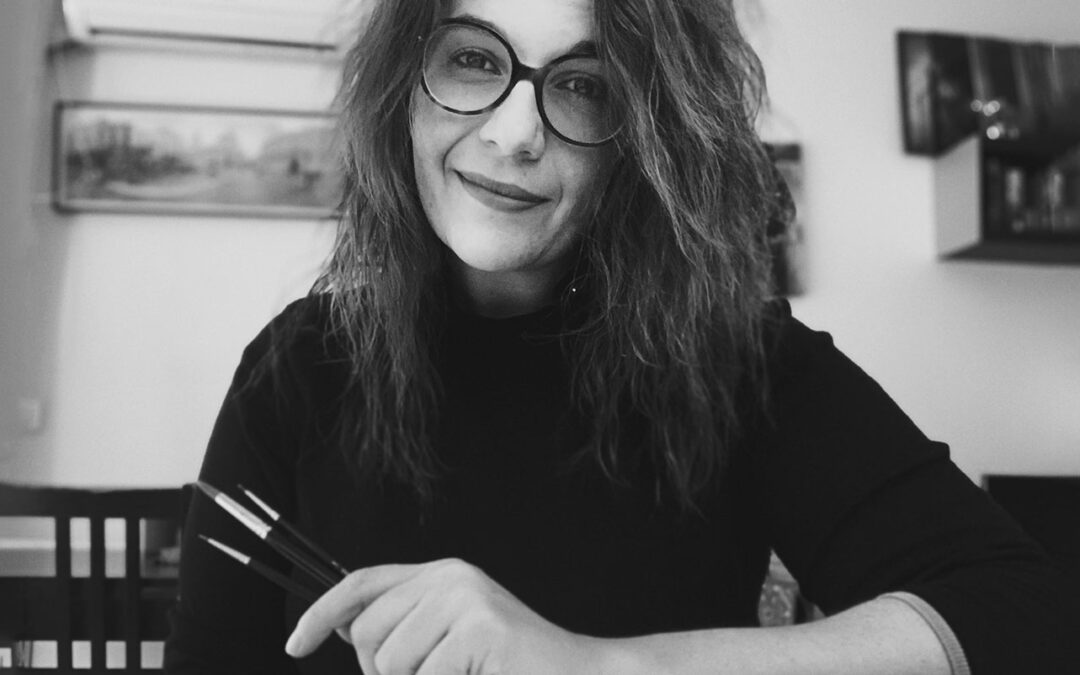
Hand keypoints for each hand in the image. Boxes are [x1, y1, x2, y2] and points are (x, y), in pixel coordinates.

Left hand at [284, 558, 604, 674]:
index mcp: (442, 574)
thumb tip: (345, 629)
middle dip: (382, 672)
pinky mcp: (481, 627)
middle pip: (369, 631)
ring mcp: (468, 599)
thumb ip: (404, 628)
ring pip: (391, 662)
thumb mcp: (446, 641)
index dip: (323, 612)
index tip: (294, 643)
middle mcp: (452, 576)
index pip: (363, 583)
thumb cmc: (505, 667)